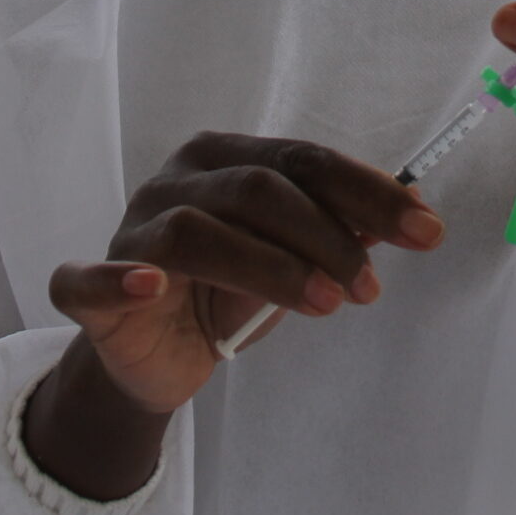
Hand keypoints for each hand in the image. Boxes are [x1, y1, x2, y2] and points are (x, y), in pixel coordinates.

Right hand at [48, 132, 442, 414]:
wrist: (156, 356)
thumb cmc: (229, 292)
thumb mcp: (294, 260)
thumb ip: (341, 231)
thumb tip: (414, 214)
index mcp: (225, 158)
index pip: (304, 160)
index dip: (369, 192)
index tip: (427, 230)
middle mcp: (177, 181)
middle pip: (256, 189)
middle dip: (325, 236)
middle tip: (369, 288)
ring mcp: (132, 230)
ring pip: (196, 231)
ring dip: (269, 267)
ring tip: (326, 305)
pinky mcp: (88, 288)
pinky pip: (89, 278)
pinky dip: (120, 279)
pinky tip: (153, 287)